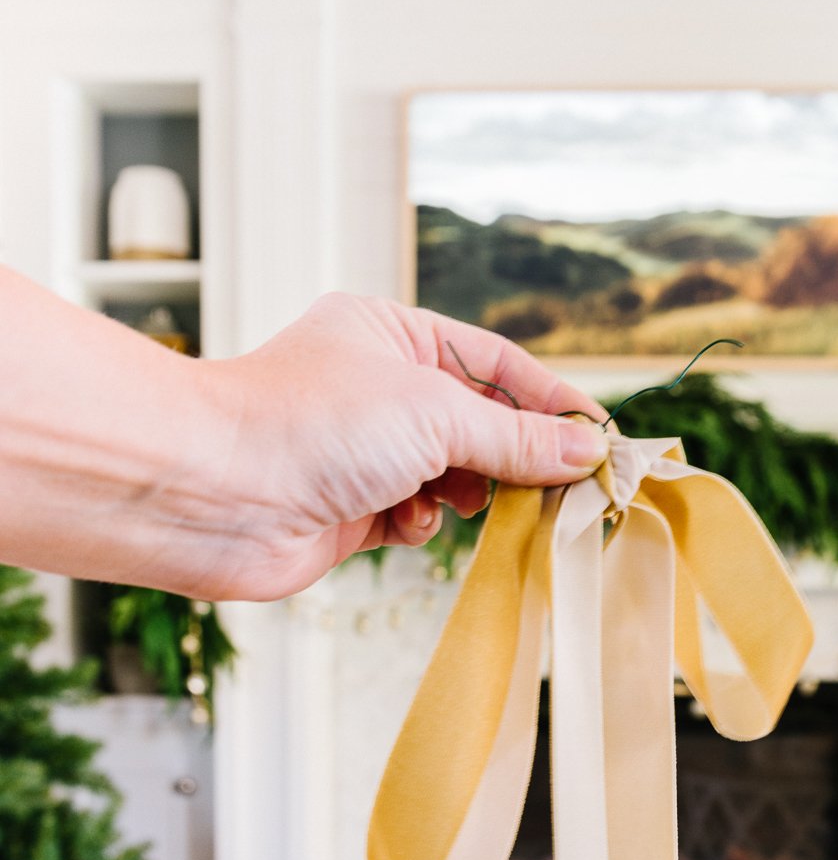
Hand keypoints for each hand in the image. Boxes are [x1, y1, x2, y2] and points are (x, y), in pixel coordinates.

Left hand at [205, 295, 608, 599]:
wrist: (214, 494)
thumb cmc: (310, 424)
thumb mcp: (436, 414)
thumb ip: (518, 437)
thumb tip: (588, 450)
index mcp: (393, 335)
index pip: (498, 364)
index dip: (553, 402)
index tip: (602, 440)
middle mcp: (378, 388)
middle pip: (482, 423)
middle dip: (518, 457)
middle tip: (566, 490)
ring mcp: (365, 451)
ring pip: (454, 476)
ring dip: (469, 494)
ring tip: (476, 504)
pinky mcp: (351, 509)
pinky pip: (417, 517)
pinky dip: (423, 524)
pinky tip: (408, 524)